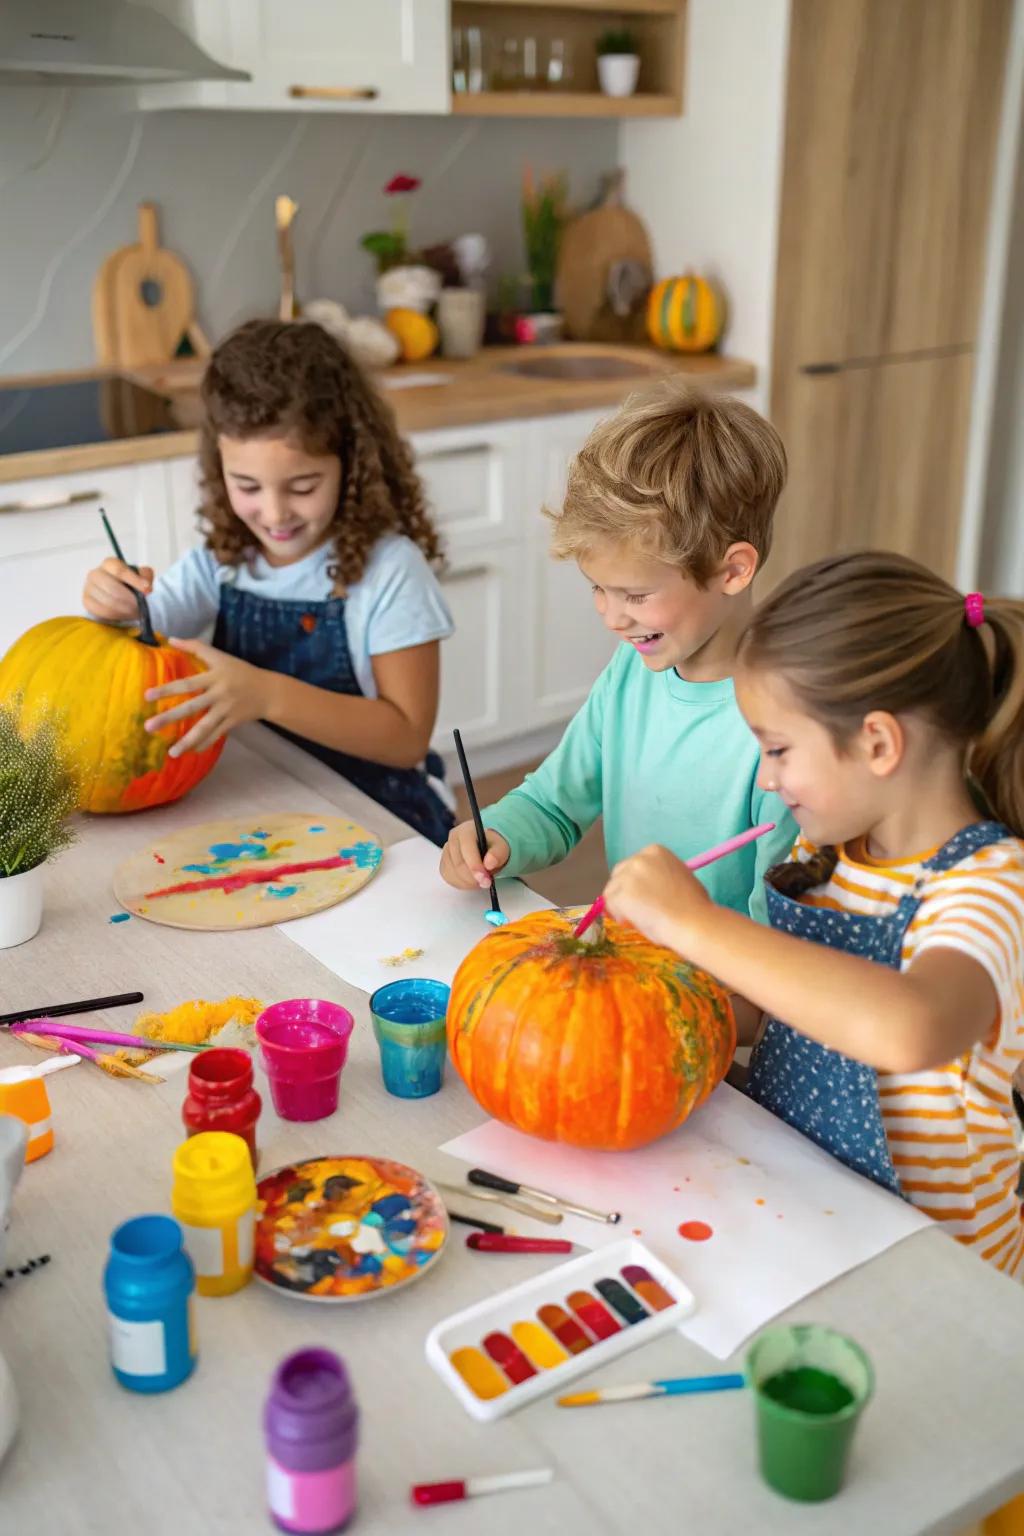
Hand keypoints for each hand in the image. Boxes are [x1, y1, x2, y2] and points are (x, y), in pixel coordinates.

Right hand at [82, 557, 153, 622]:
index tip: (147, 590)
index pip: (120, 570)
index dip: (135, 580)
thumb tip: (146, 587)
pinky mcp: (87, 601)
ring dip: (124, 609)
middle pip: (112, 587)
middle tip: (141, 606)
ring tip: (134, 611)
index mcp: (109, 564)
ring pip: (108, 601)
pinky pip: (102, 610)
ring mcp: (88, 587)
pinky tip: (123, 614)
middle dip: (130, 599)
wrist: (118, 596)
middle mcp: (95, 573)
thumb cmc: (130, 584)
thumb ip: (146, 577)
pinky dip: (116, 615)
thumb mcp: (141, 577)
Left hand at [143, 638, 271, 756]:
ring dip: (187, 741)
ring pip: (204, 727)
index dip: (166, 689)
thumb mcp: (220, 656)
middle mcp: (219, 694)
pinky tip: (191, 752)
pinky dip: (204, 744)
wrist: (269, 691)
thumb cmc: (241, 671)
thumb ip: (196, 647)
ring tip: (171, 753)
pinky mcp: (233, 722)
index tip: (146, 696)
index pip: (186, 684)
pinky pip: (216, 735)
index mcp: (214, 677)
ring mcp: (226, 710)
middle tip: (149, 727)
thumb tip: (171, 639)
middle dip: (169, 718)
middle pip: (191, 708)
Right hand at [440, 820, 509, 890]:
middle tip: (487, 883)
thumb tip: (489, 863)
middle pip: (458, 864)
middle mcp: (452, 840)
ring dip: (468, 882)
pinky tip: (473, 881)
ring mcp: (446, 853)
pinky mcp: (444, 865)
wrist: (486, 846)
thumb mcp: (501, 846)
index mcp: (465, 831)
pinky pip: (450, 879)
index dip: (475, 865)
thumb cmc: (492, 845)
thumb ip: (498, 853)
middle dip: (473, 877)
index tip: (485, 878)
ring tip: (481, 879)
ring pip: (452, 873)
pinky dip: (462, 884)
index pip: (466, 848)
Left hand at [603, 844, 710, 953]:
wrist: (693, 922)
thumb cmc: (694, 905)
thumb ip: (660, 876)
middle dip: (624, 891)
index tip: (645, 896)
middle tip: (639, 910)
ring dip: (621, 906)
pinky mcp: (620, 894)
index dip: (637, 883)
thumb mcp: (679, 877)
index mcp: (655, 851)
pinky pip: (610, 907)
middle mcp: (638, 859)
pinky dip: (619, 916)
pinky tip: (638, 922)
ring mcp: (627, 876)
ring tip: (643, 918)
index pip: (634, 865)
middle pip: (618, 875)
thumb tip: (645, 889)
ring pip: (612, 892)